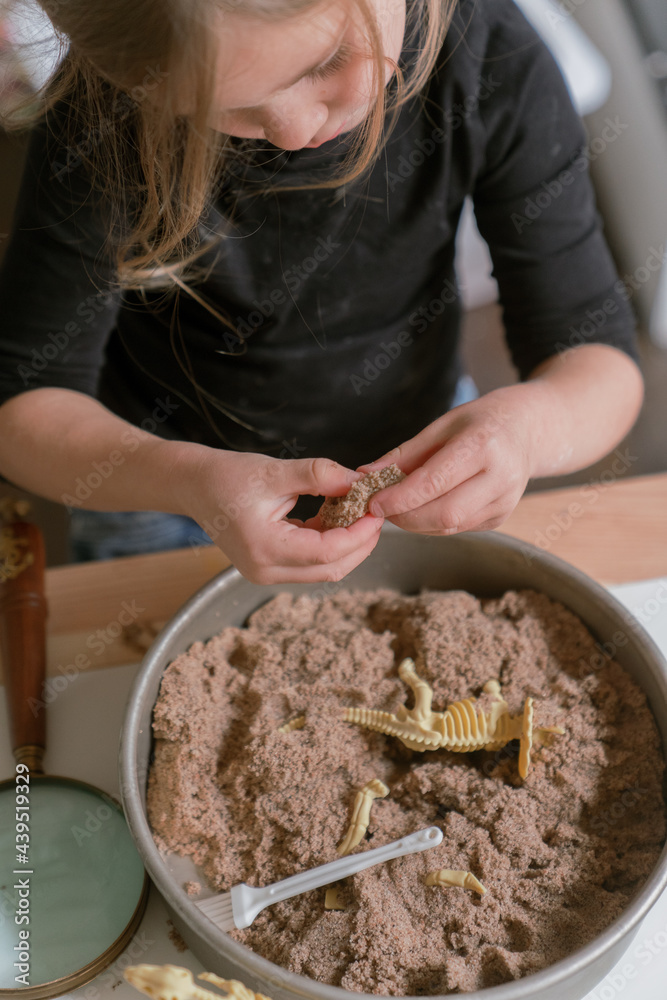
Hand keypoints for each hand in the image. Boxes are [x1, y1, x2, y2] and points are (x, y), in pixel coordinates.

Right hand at [170, 446, 384, 583]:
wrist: (194, 486)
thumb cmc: (227, 476)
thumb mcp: (274, 471)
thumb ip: (319, 476)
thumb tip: (359, 481)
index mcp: (265, 548)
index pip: (327, 552)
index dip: (359, 534)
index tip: (376, 511)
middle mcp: (265, 570)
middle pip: (331, 569)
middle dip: (360, 544)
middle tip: (377, 514)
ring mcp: (266, 573)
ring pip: (324, 569)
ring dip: (347, 545)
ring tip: (361, 513)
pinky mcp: (269, 567)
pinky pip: (310, 563)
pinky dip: (330, 543)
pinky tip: (338, 517)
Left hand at [356, 385, 537, 534]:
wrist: (527, 430)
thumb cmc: (479, 422)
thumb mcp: (441, 426)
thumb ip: (403, 455)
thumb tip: (364, 476)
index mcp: (482, 445)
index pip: (434, 482)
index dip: (399, 498)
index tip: (373, 501)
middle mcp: (500, 477)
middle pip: (444, 513)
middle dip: (405, 517)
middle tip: (380, 508)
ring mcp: (504, 501)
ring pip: (450, 526)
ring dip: (416, 522)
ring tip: (397, 507)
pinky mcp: (501, 517)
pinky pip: (458, 528)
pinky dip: (432, 523)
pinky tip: (422, 508)